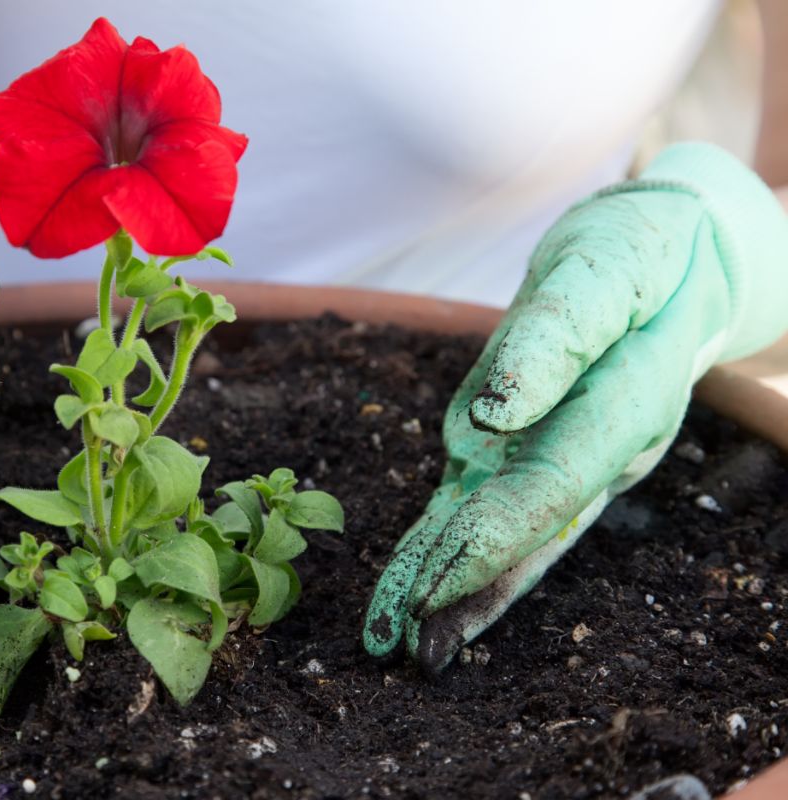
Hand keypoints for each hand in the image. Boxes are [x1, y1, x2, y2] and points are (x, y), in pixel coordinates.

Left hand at [363, 144, 787, 672]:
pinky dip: (459, 549)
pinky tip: (424, 589)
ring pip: (510, 532)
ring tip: (399, 639)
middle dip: (460, 587)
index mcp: (624, 407)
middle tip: (396, 643)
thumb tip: (494, 412)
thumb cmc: (641, 253)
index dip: (492, 542)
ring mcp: (565, 453)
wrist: (673, 258)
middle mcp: (597, 448)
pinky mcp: (533, 445)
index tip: (432, 589)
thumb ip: (553, 338)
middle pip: (525, 530)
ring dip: (456, 586)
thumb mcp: (603, 269)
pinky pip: (495, 506)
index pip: (552, 488)